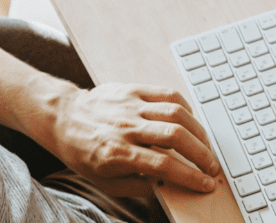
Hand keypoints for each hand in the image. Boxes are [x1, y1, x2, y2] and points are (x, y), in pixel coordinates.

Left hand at [47, 83, 222, 195]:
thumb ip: (138, 186)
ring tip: (206, 146)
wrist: (62, 118)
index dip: (190, 176)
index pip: (164, 165)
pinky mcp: (133, 90)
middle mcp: (125, 128)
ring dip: (199, 132)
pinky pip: (168, 95)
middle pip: (175, 137)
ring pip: (176, 114)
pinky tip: (192, 123)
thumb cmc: (83, 152)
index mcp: (117, 153)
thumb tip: (169, 185)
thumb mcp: (105, 181)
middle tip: (213, 166)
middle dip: (202, 154)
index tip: (206, 184)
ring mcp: (130, 106)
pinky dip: (186, 109)